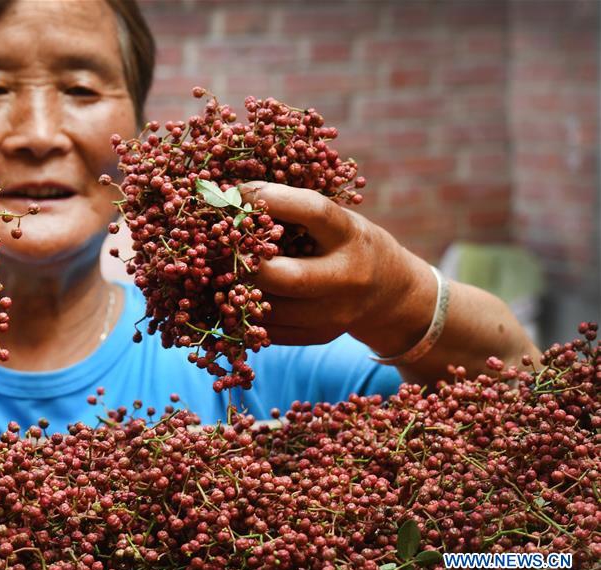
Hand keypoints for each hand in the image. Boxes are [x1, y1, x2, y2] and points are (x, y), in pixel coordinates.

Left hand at [239, 181, 435, 355]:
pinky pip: (270, 330)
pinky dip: (244, 313)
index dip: (272, 199)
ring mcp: (335, 313)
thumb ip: (296, 211)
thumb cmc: (348, 243)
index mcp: (351, 236)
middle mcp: (347, 277)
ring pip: (271, 309)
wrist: (390, 292)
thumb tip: (234, 193)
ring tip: (220, 271)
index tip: (239, 193)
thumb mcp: (337, 219)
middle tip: (222, 246)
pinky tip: (233, 295)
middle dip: (247, 262)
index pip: (314, 212)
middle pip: (288, 277)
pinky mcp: (319, 336)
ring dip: (237, 290)